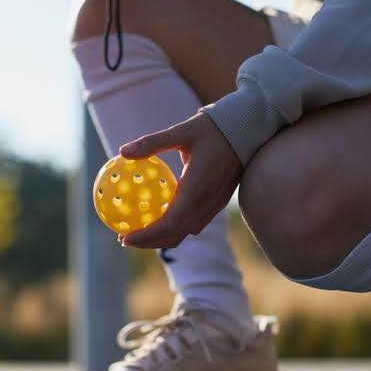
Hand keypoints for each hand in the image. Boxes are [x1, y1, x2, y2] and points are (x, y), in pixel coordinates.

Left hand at [119, 113, 242, 248]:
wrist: (248, 131)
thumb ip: (152, 143)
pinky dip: (175, 228)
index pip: (169, 224)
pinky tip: (161, 217)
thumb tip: (122, 151)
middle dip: (149, 242)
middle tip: (125, 239)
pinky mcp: (218, 202)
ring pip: (185, 232)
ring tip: (140, 233)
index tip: (125, 238)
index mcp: (197, 189)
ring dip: (162, 238)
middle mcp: (207, 202)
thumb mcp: (181, 131)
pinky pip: (194, 223)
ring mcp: (214, 205)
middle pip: (175, 235)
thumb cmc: (213, 128)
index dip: (147, 236)